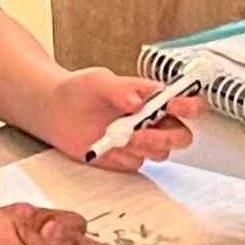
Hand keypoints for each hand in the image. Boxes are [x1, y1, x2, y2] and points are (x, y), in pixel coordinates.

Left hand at [29, 70, 205, 171]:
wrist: (55, 110)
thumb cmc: (81, 90)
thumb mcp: (99, 80)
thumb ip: (120, 88)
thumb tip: (137, 101)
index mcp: (155, 98)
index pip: (188, 103)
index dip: (189, 106)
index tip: (173, 106)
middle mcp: (153, 121)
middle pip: (181, 136)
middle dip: (165, 137)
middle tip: (140, 132)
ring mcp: (142, 141)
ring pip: (160, 152)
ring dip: (143, 147)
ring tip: (118, 137)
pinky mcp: (127, 158)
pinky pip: (136, 164)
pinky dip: (124, 157)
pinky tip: (107, 146)